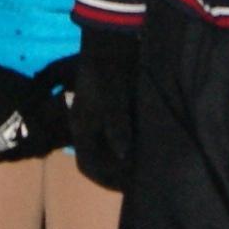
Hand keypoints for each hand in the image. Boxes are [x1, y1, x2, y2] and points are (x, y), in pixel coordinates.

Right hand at [69, 29, 140, 194]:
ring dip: (123, 159)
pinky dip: (129, 143)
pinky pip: (118, 133)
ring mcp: (99, 116)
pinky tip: (146, 145)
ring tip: (146, 167)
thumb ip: (118, 129)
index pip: (88, 165)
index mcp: (82, 127)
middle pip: (98, 158)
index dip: (106, 179)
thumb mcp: (113, 101)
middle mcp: (88, 126)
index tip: (129, 188)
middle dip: (116, 172)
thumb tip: (125, 158)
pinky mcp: (112, 107)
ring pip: (108, 147)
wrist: (112, 40)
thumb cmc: (109, 72)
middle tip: (141, 181)